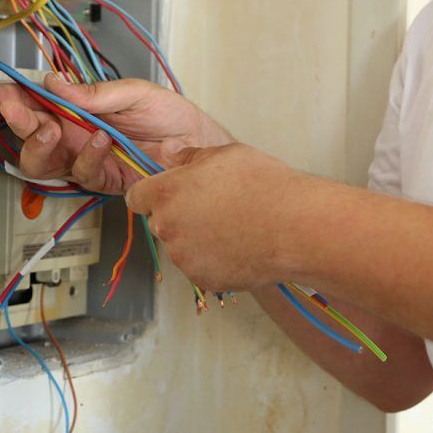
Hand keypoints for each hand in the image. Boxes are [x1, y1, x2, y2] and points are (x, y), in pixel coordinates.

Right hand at [0, 75, 232, 193]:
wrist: (202, 146)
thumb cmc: (172, 117)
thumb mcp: (135, 93)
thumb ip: (96, 93)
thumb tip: (54, 83)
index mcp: (78, 108)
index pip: (33, 101)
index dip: (4, 96)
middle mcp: (76, 135)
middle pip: (27, 133)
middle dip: (16, 121)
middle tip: (18, 110)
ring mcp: (86, 159)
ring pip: (42, 161)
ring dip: (41, 143)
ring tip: (54, 127)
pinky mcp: (103, 181)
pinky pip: (81, 173)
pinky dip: (87, 155)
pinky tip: (100, 139)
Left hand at [125, 143, 304, 290]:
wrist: (294, 227)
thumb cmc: (264, 186)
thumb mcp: (226, 154)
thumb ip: (190, 156)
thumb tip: (171, 154)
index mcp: (167, 193)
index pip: (137, 197)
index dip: (154, 194)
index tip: (171, 194)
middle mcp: (168, 227)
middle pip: (160, 222)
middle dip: (180, 216)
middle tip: (214, 208)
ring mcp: (184, 257)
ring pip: (181, 246)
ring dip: (197, 238)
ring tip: (233, 226)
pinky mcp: (203, 279)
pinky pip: (201, 267)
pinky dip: (214, 259)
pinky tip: (240, 245)